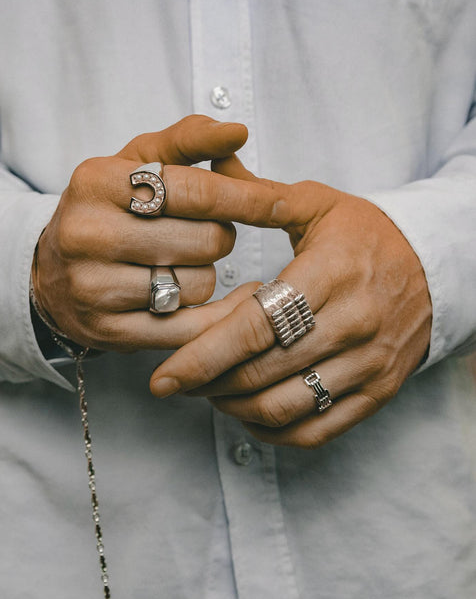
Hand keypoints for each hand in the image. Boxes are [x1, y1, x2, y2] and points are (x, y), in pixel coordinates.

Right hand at [33, 115, 257, 350]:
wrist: (52, 273)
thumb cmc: (108, 210)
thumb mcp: (136, 164)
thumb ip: (187, 141)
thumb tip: (238, 130)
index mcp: (97, 182)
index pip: (194, 190)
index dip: (245, 199)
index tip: (277, 204)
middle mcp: (89, 235)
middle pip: (205, 241)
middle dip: (221, 237)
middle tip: (208, 235)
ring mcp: (95, 288)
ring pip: (199, 286)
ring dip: (207, 275)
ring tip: (183, 265)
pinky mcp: (109, 332)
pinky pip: (188, 328)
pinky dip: (216, 317)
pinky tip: (229, 304)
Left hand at [150, 156, 431, 447]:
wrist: (436, 267)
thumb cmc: (367, 234)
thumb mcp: (318, 204)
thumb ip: (260, 195)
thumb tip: (207, 167)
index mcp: (330, 274)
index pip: (257, 325)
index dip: (203, 355)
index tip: (163, 376)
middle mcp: (352, 325)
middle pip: (262, 373)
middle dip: (207, 384)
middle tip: (174, 381)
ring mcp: (368, 365)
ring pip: (284, 409)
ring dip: (233, 408)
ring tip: (208, 391)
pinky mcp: (377, 392)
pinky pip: (316, 431)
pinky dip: (272, 432)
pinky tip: (249, 413)